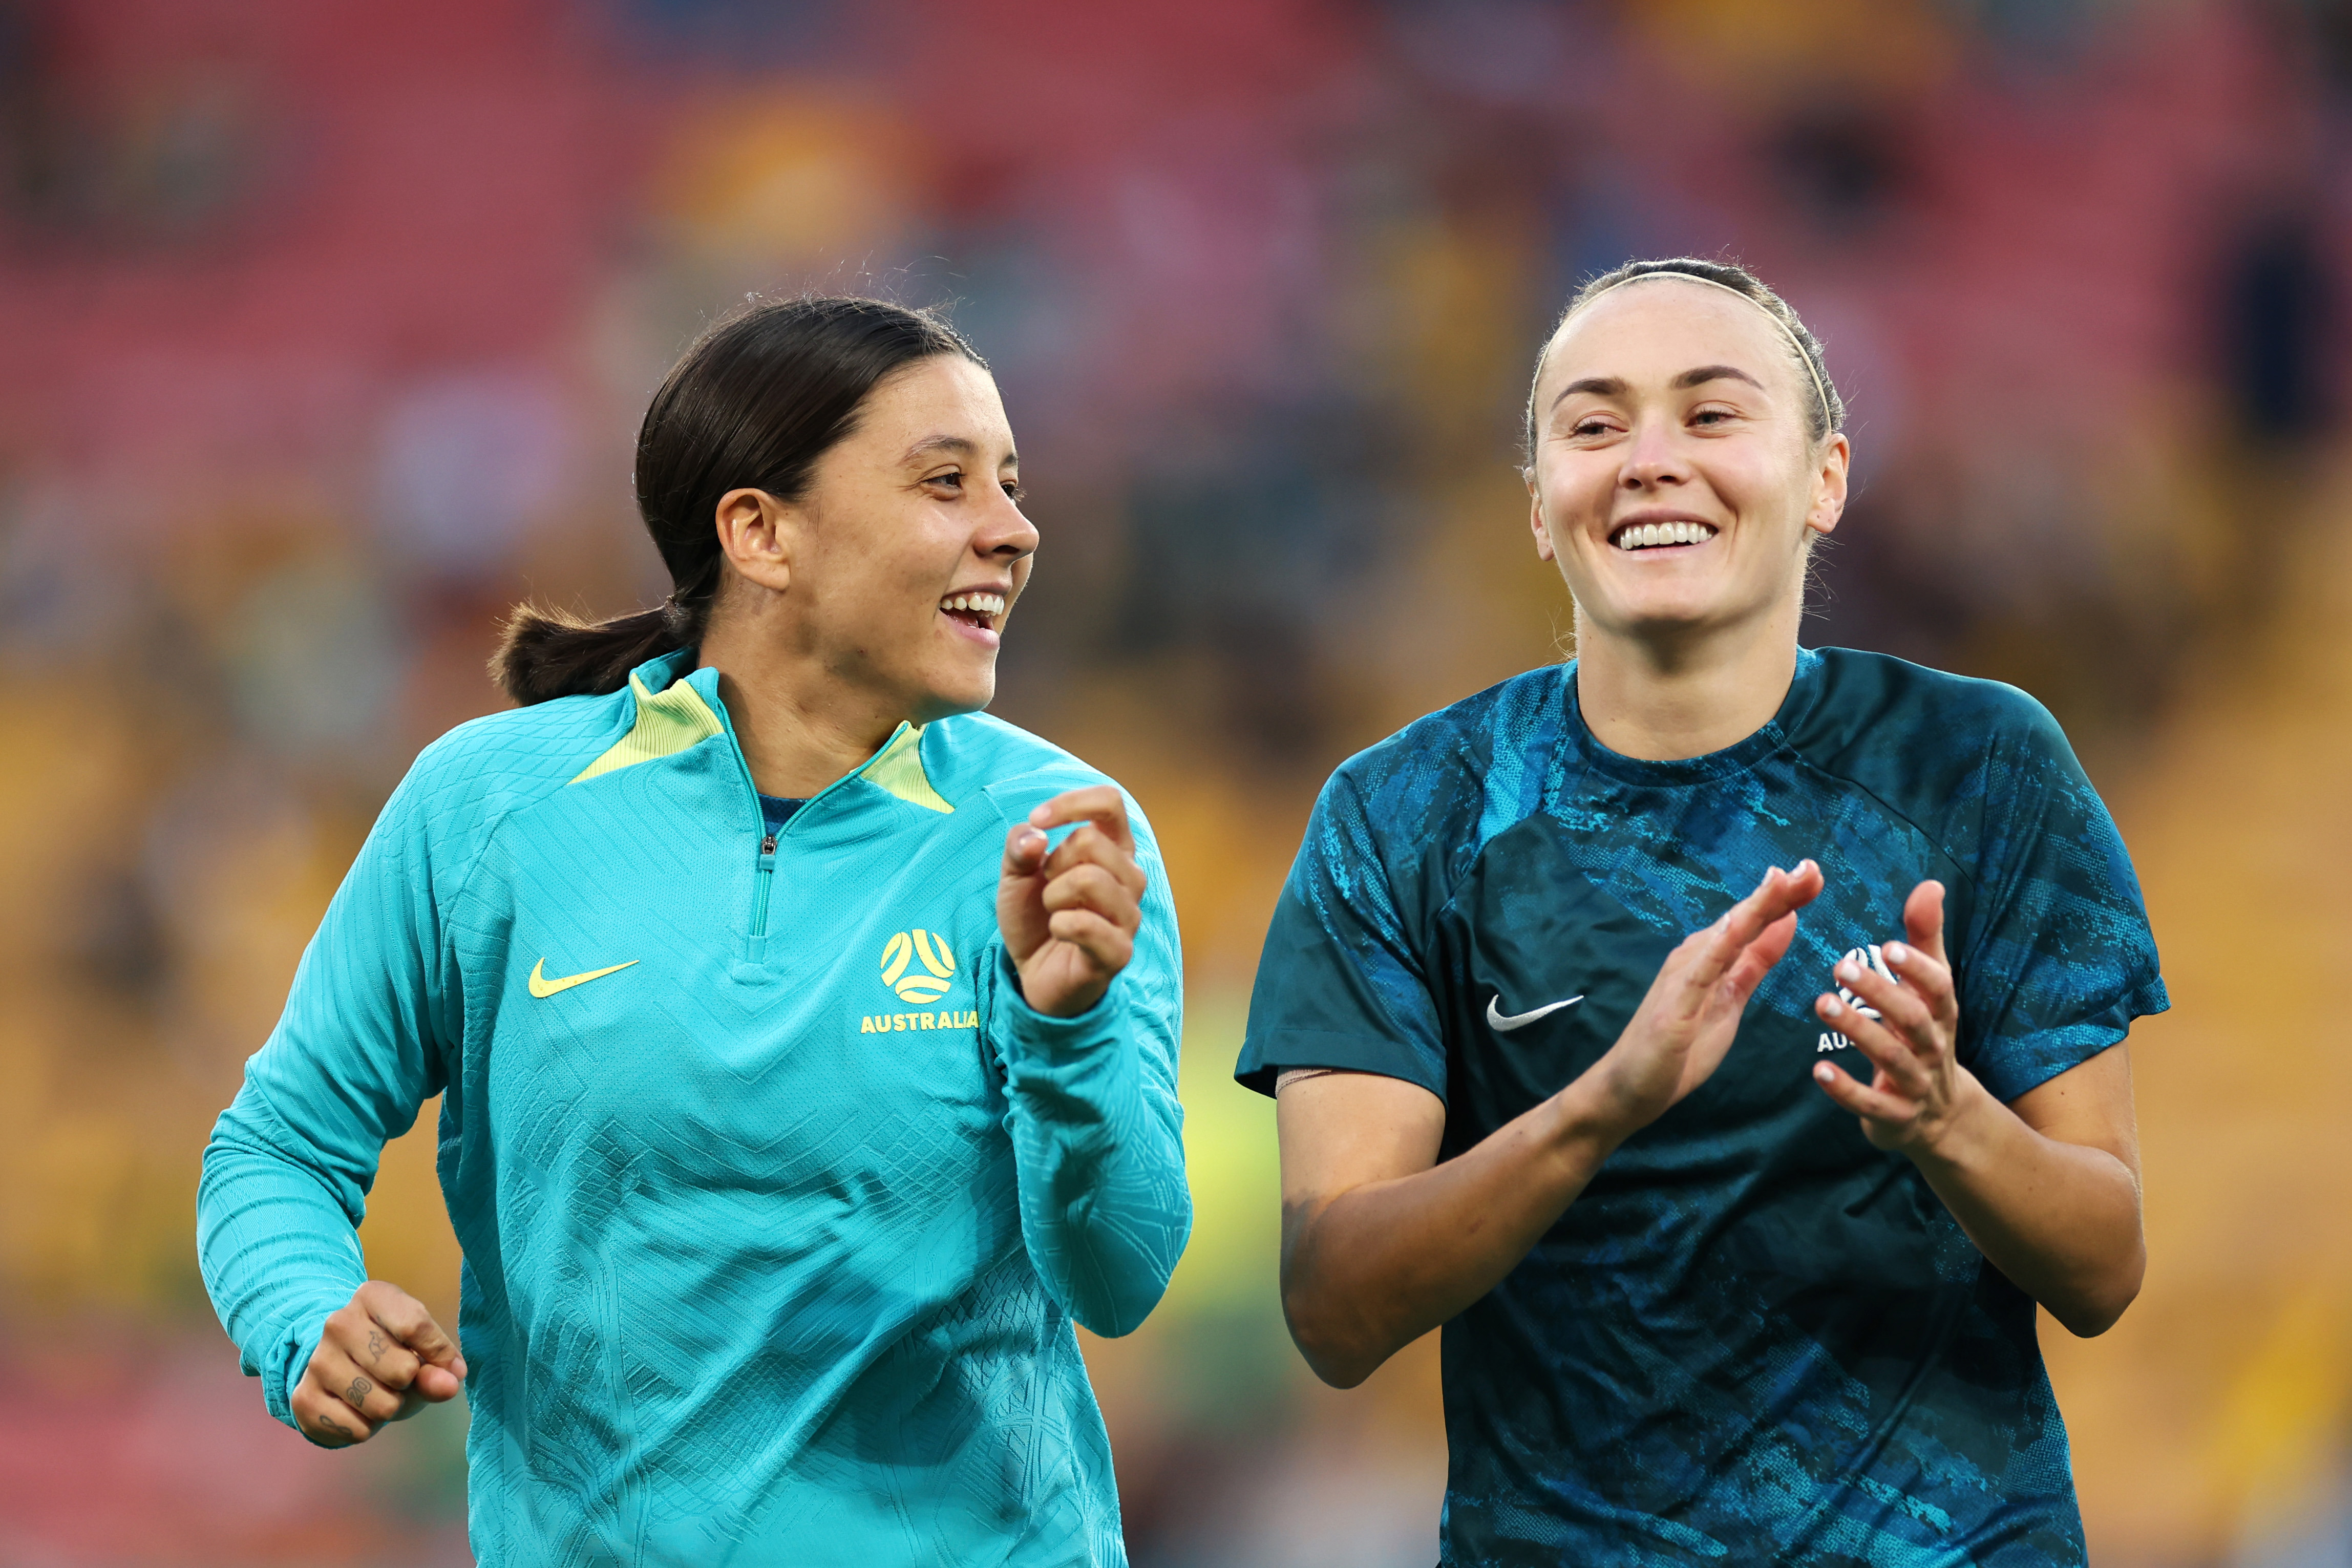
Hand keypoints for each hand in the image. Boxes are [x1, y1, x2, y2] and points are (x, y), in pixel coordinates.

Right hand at [291, 1280, 465, 1447]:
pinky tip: (357, 1410)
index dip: (440, 1355)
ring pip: (381, 1404)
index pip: (416, 1325)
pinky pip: (357, 1430)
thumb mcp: (421, 1350)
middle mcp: (338, 1323)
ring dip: (389, 1408)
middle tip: (399, 1379)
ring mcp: (317, 1361)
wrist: (338, 1370)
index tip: (449, 1368)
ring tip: (379, 1393)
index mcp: (372, 1296)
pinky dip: (367, 1428)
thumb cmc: (392, 1353)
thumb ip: (439, 1366)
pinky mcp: (303, 1399)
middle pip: (402, 1369)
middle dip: (410, 1384)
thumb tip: (449, 1384)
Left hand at [998, 786, 1148, 1017]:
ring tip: (1053, 912)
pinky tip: (1058, 932)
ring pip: (1089, 879)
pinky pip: (1086, 925)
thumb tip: (1035, 832)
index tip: (1038, 819)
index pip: (1110, 803)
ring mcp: (1129, 916)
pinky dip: (1059, 925)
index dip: (1072, 803)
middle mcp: (1130, 878)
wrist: (1033, 974)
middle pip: (1090, 840)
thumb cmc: (1034, 916)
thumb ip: (1019, 846)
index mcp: (1113, 850)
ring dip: (1053, 896)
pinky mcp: (1119, 952)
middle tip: (1047, 888)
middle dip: (1053, 862)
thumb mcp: (1015, 875)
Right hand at [1588, 861, 1823, 1133]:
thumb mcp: (1731, 999)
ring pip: (1725, 936)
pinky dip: (1719, 944)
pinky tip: (1737, 924)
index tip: (1813, 874)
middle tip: (1811, 867)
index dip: (1784, 897)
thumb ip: (1755, 961)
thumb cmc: (1678, 1049)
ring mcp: (1683, 979)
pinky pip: (1700, 971)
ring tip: (1782, 881)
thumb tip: (1787, 921)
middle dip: (1777, 893)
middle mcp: (1696, 958)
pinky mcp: (1674, 1006)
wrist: (1628, 1089)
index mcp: (1712, 957)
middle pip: (1743, 920)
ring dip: (1754, 908)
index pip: (1753, 921)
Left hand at [1811, 879, 1978, 1154]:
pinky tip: (1819, 1070)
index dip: (1917, 968)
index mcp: (1941, 1015)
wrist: (1941, 1118)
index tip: (1887, 946)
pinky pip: (1871, 1104)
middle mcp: (1932, 1048)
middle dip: (1880, 993)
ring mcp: (1916, 1085)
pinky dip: (1846, 1088)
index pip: (1939, 988)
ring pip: (1891, 1058)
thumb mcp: (1930, 992)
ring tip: (1823, 1004)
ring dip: (1857, 1030)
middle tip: (1841, 965)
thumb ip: (1925, 940)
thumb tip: (1930, 885)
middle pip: (1913, 1019)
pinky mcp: (1895, 1117)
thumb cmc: (1926, 1037)